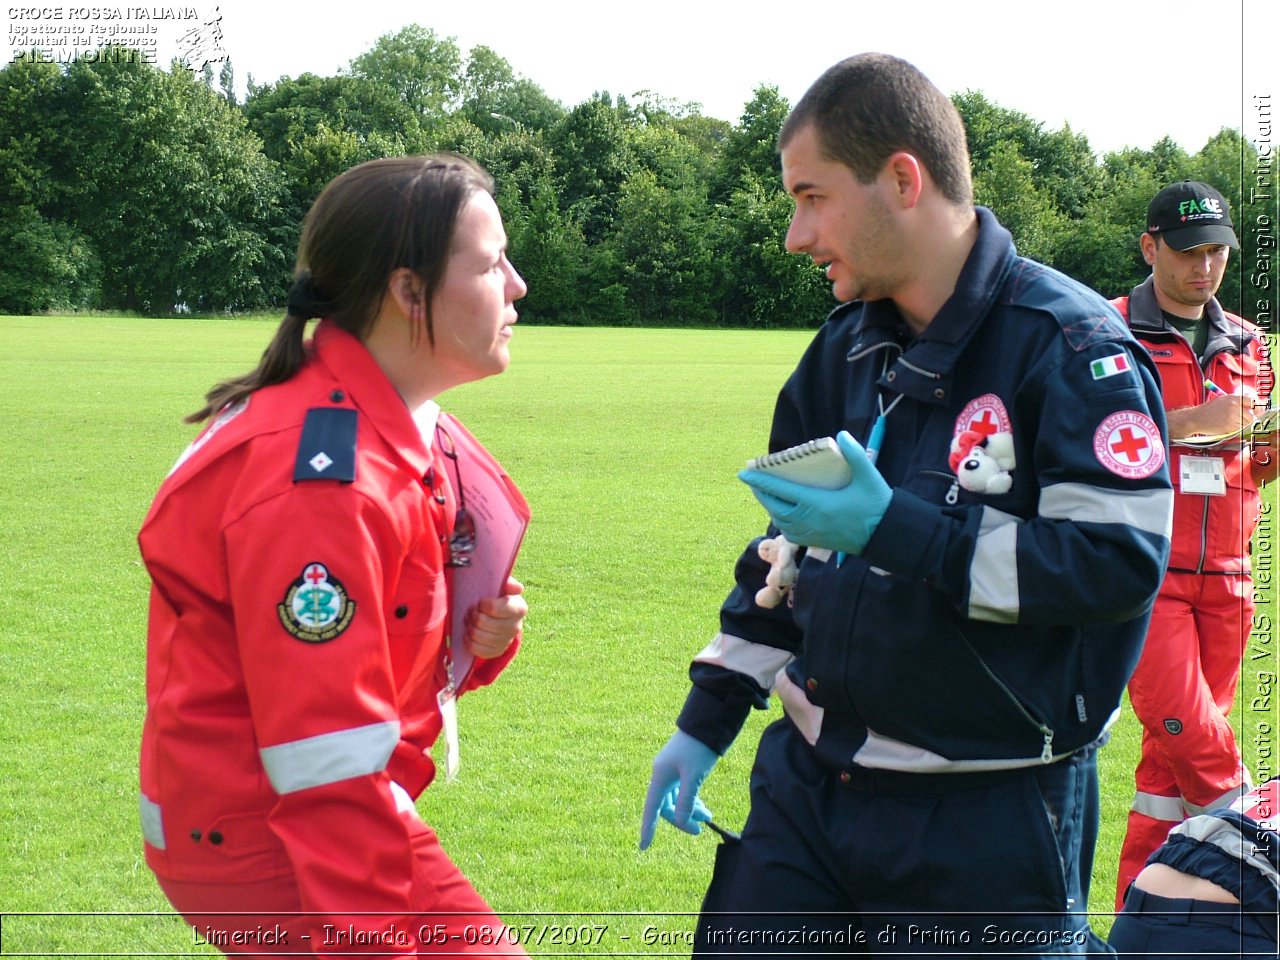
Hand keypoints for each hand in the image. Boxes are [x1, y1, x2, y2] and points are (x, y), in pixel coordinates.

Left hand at [465, 577, 525, 658]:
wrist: (500, 618)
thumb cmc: (498, 597)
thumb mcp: (502, 587)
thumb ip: (508, 583)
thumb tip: (518, 588)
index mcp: (519, 608)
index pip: (493, 608)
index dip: (482, 604)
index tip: (481, 601)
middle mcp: (516, 626)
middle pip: (481, 622)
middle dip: (473, 614)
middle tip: (473, 610)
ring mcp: (507, 641)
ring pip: (476, 635)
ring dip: (469, 626)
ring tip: (471, 620)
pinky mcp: (497, 652)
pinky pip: (474, 648)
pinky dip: (468, 639)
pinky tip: (470, 632)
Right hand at [639, 730, 717, 849]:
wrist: (707, 722)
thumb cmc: (698, 748)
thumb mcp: (694, 777)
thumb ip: (686, 801)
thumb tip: (681, 821)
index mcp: (660, 776)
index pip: (652, 809)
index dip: (648, 828)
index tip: (644, 847)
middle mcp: (662, 774)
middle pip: (666, 806)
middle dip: (682, 818)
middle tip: (701, 828)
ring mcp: (671, 770)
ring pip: (676, 799)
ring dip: (690, 809)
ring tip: (707, 816)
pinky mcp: (681, 767)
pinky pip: (681, 790)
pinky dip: (691, 799)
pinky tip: (701, 804)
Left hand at [738, 430, 891, 554]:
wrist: (885, 536)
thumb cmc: (877, 504)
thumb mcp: (869, 476)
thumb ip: (855, 454)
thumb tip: (841, 434)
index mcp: (817, 504)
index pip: (780, 491)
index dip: (760, 481)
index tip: (744, 472)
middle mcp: (809, 521)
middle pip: (774, 506)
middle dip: (760, 492)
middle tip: (752, 479)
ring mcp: (811, 533)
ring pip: (780, 520)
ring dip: (769, 506)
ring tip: (764, 493)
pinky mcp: (816, 542)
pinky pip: (789, 532)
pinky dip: (780, 520)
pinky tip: (782, 513)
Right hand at [1169, 394, 1254, 438]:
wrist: (1195, 418)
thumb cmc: (1208, 410)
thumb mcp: (1222, 400)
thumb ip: (1236, 402)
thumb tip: (1252, 409)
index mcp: (1232, 398)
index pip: (1251, 402)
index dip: (1256, 408)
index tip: (1256, 413)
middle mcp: (1234, 406)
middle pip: (1251, 415)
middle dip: (1249, 420)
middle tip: (1244, 423)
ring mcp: (1232, 416)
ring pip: (1246, 424)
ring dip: (1242, 426)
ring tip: (1233, 425)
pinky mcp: (1229, 426)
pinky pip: (1240, 430)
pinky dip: (1237, 431)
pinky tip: (1229, 429)